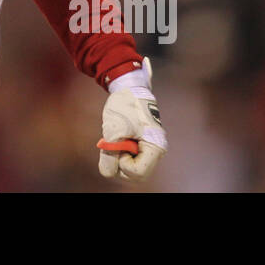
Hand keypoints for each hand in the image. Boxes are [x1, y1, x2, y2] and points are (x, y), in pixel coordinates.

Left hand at [96, 56, 165, 181]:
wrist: (129, 88)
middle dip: (120, 165)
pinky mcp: (143, 146)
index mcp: (155, 147)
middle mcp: (156, 151)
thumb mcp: (112, 130)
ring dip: (119, 158)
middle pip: (136, 175)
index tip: (119, 145)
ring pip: (132, 169)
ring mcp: (150, 149)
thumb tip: (108, 172)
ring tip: (117, 138)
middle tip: (115, 144)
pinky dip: (120, 153)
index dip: (123, 164)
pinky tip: (119, 138)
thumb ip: (109, 154)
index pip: (138, 172)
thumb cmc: (123, 106)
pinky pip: (131, 159)